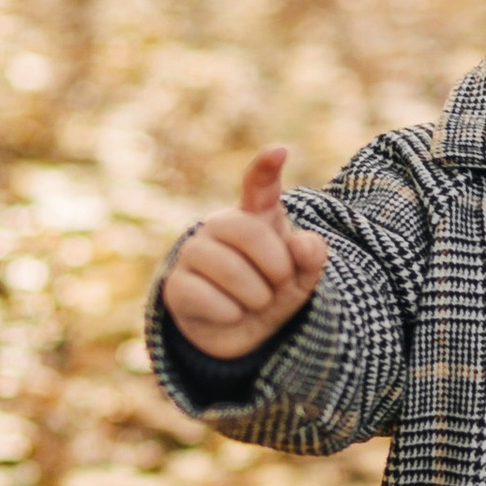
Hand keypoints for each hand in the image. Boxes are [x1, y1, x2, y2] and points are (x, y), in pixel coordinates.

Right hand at [162, 146, 328, 359]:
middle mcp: (219, 226)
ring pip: (229, 269)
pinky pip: (208, 298)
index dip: (266, 168)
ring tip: (256, 302)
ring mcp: (193, 252)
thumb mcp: (301, 278)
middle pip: (248, 231)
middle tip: (280, 284)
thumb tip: (303, 244)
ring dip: (257, 297)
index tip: (279, 152)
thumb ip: (310, 258)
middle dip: (276, 267)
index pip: (259, 186)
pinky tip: (231, 314)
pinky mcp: (175, 285)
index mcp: (255, 216)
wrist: (240, 333)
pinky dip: (232, 315)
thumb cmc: (271, 292)